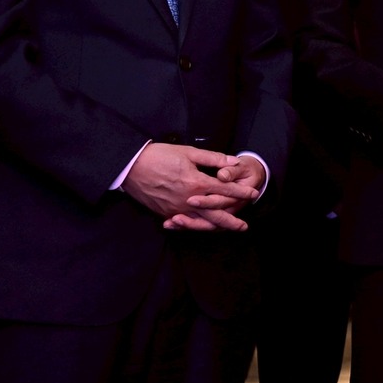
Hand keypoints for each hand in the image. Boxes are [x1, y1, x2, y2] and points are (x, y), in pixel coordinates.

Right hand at [124, 142, 258, 227]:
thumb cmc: (159, 156)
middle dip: (232, 221)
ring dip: (216, 227)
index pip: (225, 189)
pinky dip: (194, 227)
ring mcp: (176, 209)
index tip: (253, 193)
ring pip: (201, 222)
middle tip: (244, 226)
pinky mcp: (165, 213)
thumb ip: (213, 159)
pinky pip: (184, 224)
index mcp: (197, 183)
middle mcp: (189, 200)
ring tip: (226, 229)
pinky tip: (201, 228)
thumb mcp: (188, 152)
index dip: (241, 191)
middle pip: (216, 214)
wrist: (130, 166)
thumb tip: (233, 162)